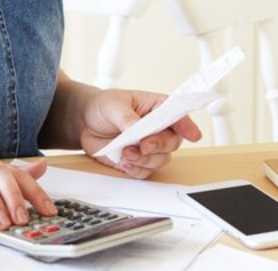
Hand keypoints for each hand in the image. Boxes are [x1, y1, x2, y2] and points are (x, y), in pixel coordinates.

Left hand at [78, 90, 201, 178]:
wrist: (83, 121)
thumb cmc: (103, 106)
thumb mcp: (114, 105)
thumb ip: (128, 118)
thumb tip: (138, 129)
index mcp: (157, 108)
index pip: (178, 116)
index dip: (187, 126)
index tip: (193, 135)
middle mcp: (157, 129)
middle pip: (172, 142)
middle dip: (159, 146)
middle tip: (143, 145)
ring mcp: (148, 146)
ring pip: (160, 159)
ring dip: (144, 159)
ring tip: (126, 153)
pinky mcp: (137, 160)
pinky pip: (145, 171)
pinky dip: (135, 169)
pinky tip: (124, 162)